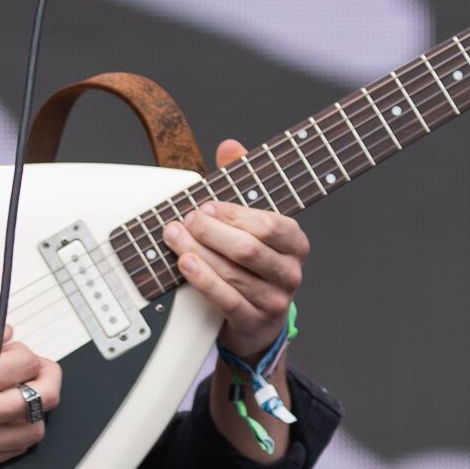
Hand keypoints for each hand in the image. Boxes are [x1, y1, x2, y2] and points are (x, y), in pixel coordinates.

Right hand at [0, 323, 62, 468]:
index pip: (26, 363)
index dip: (24, 350)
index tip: (10, 348)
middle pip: (45, 396)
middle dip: (48, 374)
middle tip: (38, 367)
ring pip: (36, 428)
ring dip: (38, 407)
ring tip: (24, 393)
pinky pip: (16, 450)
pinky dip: (21, 432)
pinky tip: (8, 419)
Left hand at [162, 139, 308, 360]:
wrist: (257, 321)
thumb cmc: (252, 264)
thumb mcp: (250, 223)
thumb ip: (243, 183)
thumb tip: (230, 146)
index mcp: (295, 243)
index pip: (269, 224)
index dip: (234, 213)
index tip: (205, 205)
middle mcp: (291, 271)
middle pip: (249, 248)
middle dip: (211, 232)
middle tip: (186, 220)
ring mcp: (275, 300)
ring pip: (233, 273)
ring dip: (198, 252)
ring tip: (174, 237)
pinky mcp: (254, 321)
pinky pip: (226, 298)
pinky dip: (202, 279)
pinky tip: (185, 263)